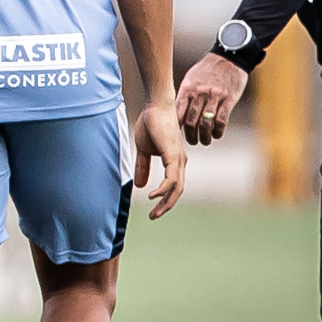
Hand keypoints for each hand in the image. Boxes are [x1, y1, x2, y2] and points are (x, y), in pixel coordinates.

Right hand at [133, 98, 186, 218]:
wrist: (156, 105)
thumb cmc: (151, 123)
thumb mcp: (143, 149)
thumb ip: (143, 167)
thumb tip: (140, 186)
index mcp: (175, 161)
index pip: (173, 186)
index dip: (164, 199)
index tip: (153, 210)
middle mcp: (180, 162)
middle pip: (177, 191)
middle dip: (166, 206)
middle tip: (154, 216)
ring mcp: (178, 159)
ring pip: (177, 188)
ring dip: (166, 202)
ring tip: (155, 211)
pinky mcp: (173, 155)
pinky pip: (171, 178)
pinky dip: (164, 189)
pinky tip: (153, 194)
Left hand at [175, 51, 248, 146]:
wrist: (229, 57)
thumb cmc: (208, 69)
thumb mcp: (191, 78)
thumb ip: (185, 94)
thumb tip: (176, 110)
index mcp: (187, 88)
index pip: (177, 112)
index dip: (175, 127)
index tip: (174, 135)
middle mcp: (199, 94)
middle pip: (190, 121)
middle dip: (190, 136)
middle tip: (192, 141)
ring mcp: (214, 97)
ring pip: (205, 124)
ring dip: (204, 137)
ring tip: (204, 141)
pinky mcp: (229, 99)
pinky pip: (221, 120)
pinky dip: (218, 131)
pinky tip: (217, 134)